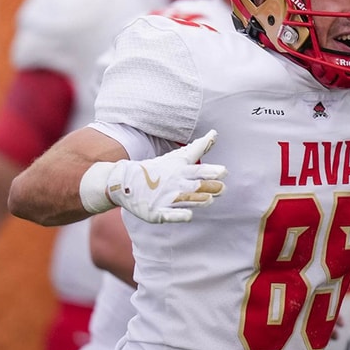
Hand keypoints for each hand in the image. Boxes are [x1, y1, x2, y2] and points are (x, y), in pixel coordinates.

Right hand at [84, 130, 226, 222]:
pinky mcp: (156, 212)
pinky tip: (189, 216)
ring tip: (210, 200)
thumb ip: (198, 148)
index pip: (198, 169)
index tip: (224, 171)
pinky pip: (169, 214)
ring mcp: (165, 197)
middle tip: (222, 188)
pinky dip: (178, 215)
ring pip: (185, 199)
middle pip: (194, 184)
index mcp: (180, 170)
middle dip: (208, 186)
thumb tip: (214, 133)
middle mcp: (174, 183)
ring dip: (198, 200)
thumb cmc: (158, 169)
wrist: (125, 182)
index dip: (211, 171)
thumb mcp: (178, 158)